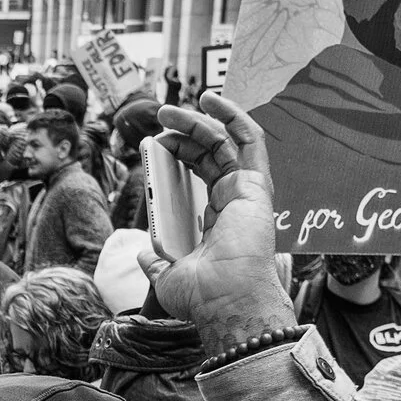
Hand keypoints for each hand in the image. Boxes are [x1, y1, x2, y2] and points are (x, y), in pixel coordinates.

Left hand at [148, 94, 297, 354]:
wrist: (225, 300)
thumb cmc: (203, 296)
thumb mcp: (168, 275)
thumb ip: (156, 261)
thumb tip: (144, 253)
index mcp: (217, 218)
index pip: (201, 174)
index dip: (182, 153)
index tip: (158, 144)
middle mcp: (234, 202)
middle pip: (212, 153)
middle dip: (186, 131)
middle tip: (161, 119)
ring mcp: (247, 192)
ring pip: (226, 141)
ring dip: (200, 120)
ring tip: (170, 110)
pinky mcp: (256, 184)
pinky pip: (250, 140)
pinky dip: (234, 116)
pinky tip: (212, 100)